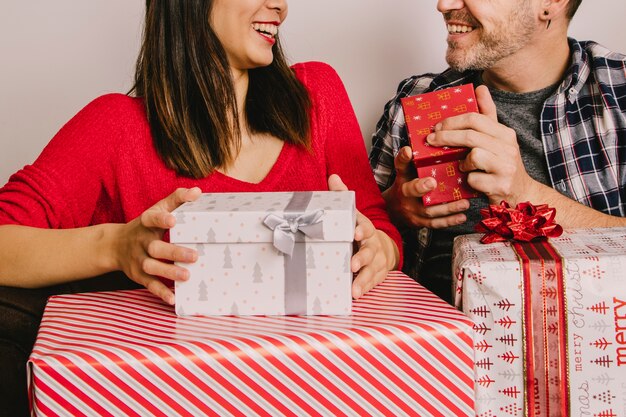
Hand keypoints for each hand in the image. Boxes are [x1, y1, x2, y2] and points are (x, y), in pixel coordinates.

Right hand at [115, 187, 201, 304]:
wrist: (115, 245)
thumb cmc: (146, 225)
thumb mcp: (157, 209)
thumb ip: (177, 199)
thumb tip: (197, 192)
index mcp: (146, 222)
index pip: (152, 218)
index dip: (161, 219)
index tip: (173, 220)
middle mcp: (141, 241)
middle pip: (155, 247)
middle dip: (173, 252)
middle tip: (194, 255)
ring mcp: (138, 259)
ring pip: (151, 267)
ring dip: (169, 272)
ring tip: (187, 275)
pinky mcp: (138, 275)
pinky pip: (149, 284)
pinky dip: (161, 292)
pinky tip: (173, 298)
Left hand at [328, 174, 398, 298]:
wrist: (382, 245)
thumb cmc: (359, 228)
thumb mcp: (351, 212)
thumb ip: (342, 195)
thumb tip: (333, 176)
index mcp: (365, 227)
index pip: (365, 227)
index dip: (361, 230)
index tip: (354, 234)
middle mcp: (373, 244)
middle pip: (370, 250)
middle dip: (362, 258)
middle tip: (352, 264)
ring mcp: (376, 261)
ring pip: (372, 270)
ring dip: (363, 279)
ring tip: (354, 289)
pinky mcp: (377, 274)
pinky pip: (372, 282)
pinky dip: (365, 288)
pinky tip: (356, 295)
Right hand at [383, 146, 468, 227]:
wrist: (393, 211)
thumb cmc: (404, 187)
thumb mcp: (403, 173)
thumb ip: (407, 160)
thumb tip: (411, 146)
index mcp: (402, 180)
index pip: (401, 168)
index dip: (403, 159)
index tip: (408, 151)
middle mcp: (405, 197)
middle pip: (412, 192)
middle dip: (422, 187)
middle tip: (433, 182)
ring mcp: (412, 212)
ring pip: (428, 211)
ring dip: (447, 208)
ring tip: (463, 203)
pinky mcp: (420, 223)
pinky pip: (435, 223)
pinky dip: (449, 221)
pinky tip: (462, 216)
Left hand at [426, 85, 534, 205]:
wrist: (521, 194)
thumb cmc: (502, 165)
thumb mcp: (498, 139)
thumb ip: (488, 115)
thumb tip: (480, 88)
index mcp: (506, 134)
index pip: (475, 119)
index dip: (452, 121)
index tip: (437, 127)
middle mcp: (509, 148)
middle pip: (470, 136)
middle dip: (446, 137)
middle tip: (431, 140)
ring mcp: (506, 167)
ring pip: (474, 155)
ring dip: (462, 162)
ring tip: (463, 166)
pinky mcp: (500, 186)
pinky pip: (474, 179)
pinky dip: (469, 181)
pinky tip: (473, 181)